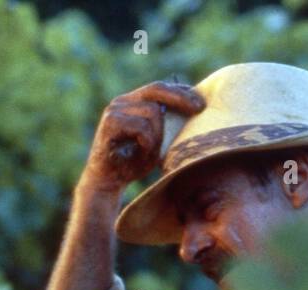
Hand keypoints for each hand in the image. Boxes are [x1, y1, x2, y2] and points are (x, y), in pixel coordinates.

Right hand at [82, 80, 204, 193]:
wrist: (106, 183)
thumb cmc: (132, 164)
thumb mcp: (156, 143)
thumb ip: (167, 127)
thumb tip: (194, 112)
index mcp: (132, 102)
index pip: (160, 88)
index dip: (181, 91)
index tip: (201, 102)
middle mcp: (122, 101)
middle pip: (157, 89)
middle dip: (181, 98)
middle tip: (198, 109)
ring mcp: (114, 110)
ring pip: (152, 111)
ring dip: (158, 134)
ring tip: (151, 151)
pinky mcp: (110, 123)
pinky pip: (141, 126)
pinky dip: (147, 141)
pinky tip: (142, 153)